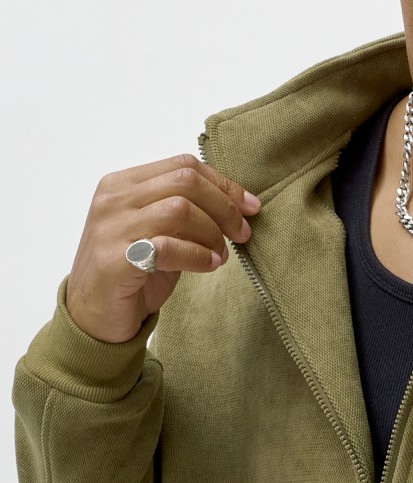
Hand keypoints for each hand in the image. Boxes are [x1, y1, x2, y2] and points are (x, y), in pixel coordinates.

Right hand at [65, 154, 260, 342]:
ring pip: (179, 209)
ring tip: (220, 255)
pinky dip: (198, 255)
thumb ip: (186, 211)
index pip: (183, 165)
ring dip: (211, 233)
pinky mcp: (114, 260)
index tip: (250, 207)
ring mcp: (110, 228)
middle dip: (224, 207)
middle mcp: (112, 199)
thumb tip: (238, 204)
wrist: (93, 317)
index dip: (224, 184)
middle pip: (185, 181)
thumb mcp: (159, 232)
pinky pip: (168, 247)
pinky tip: (209, 266)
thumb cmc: (132, 272)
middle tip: (241, 233)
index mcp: (122, 184)